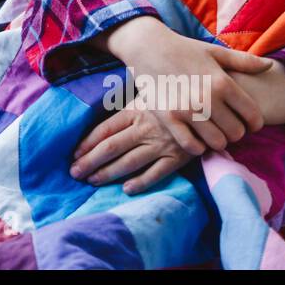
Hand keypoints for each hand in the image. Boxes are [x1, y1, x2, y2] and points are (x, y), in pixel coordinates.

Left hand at [70, 107, 194, 194]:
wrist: (210, 104)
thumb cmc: (173, 98)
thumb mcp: (148, 95)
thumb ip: (128, 105)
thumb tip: (103, 113)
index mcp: (135, 110)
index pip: (105, 129)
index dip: (87, 143)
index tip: (73, 155)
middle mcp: (146, 127)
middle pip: (111, 147)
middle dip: (90, 161)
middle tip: (74, 172)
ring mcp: (162, 143)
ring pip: (129, 162)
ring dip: (108, 173)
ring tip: (92, 180)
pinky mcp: (178, 156)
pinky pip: (157, 173)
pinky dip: (141, 182)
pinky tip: (126, 190)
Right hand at [100, 16, 268, 155]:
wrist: (147, 46)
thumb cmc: (184, 49)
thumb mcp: (215, 52)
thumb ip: (244, 62)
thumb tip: (270, 66)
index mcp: (223, 83)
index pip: (253, 117)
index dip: (254, 123)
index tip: (246, 122)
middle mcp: (207, 98)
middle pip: (236, 133)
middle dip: (235, 132)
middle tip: (227, 126)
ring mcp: (187, 109)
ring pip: (217, 142)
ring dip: (217, 140)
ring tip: (213, 132)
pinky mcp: (168, 118)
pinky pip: (192, 146)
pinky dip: (198, 147)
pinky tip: (196, 137)